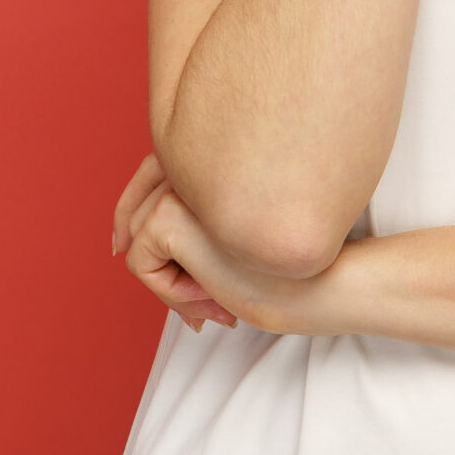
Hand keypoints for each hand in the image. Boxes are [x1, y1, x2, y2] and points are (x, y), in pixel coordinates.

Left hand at [118, 154, 341, 336]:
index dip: (142, 216)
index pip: (155, 172)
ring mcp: (184, 183)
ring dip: (169, 282)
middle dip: (160, 260)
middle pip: (138, 208)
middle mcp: (197, 156)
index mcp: (219, 151)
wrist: (328, 278)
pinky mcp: (170, 214)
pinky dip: (167, 291)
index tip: (151, 257)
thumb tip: (126, 237)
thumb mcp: (242, 231)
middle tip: (203, 303)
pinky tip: (211, 296)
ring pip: (136, 238)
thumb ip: (204, 215)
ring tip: (214, 303)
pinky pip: (140, 262)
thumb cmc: (297, 262)